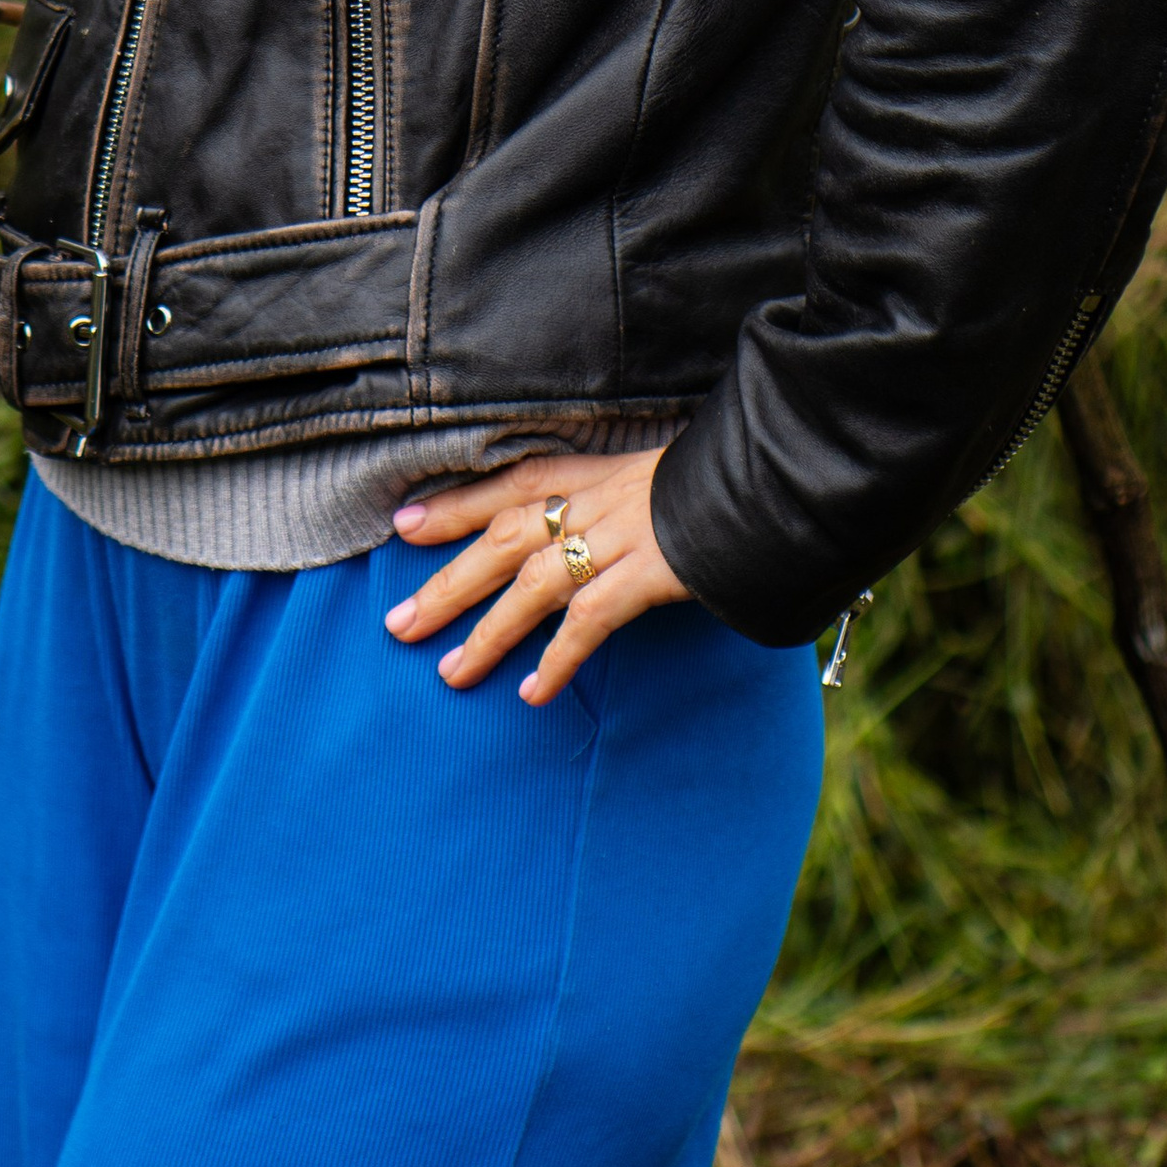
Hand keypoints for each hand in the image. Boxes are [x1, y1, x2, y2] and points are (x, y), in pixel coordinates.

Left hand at [382, 445, 687, 707]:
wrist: (769, 478)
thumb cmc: (713, 483)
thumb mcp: (652, 479)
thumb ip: (613, 503)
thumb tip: (583, 532)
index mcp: (591, 473)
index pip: (507, 486)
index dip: (453, 505)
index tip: (403, 526)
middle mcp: (594, 503)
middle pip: (502, 540)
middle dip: (447, 583)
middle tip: (397, 624)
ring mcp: (618, 537)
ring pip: (533, 584)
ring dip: (487, 632)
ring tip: (449, 672)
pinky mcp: (647, 574)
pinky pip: (590, 620)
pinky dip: (558, 657)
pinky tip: (533, 693)